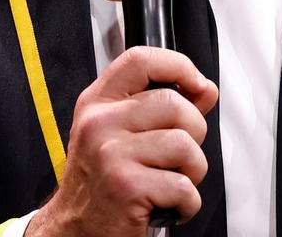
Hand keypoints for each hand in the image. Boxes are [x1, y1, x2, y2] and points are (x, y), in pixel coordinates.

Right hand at [26, 46, 218, 236]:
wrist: (76, 228)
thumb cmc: (101, 181)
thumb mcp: (120, 134)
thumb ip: (161, 108)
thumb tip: (205, 89)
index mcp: (97, 103)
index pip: (140, 60)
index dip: (177, 65)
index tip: (196, 83)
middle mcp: (100, 124)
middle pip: (174, 104)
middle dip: (194, 132)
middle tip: (179, 155)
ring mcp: (111, 154)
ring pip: (185, 145)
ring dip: (192, 171)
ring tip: (172, 181)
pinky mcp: (126, 187)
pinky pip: (184, 186)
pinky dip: (187, 203)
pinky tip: (168, 204)